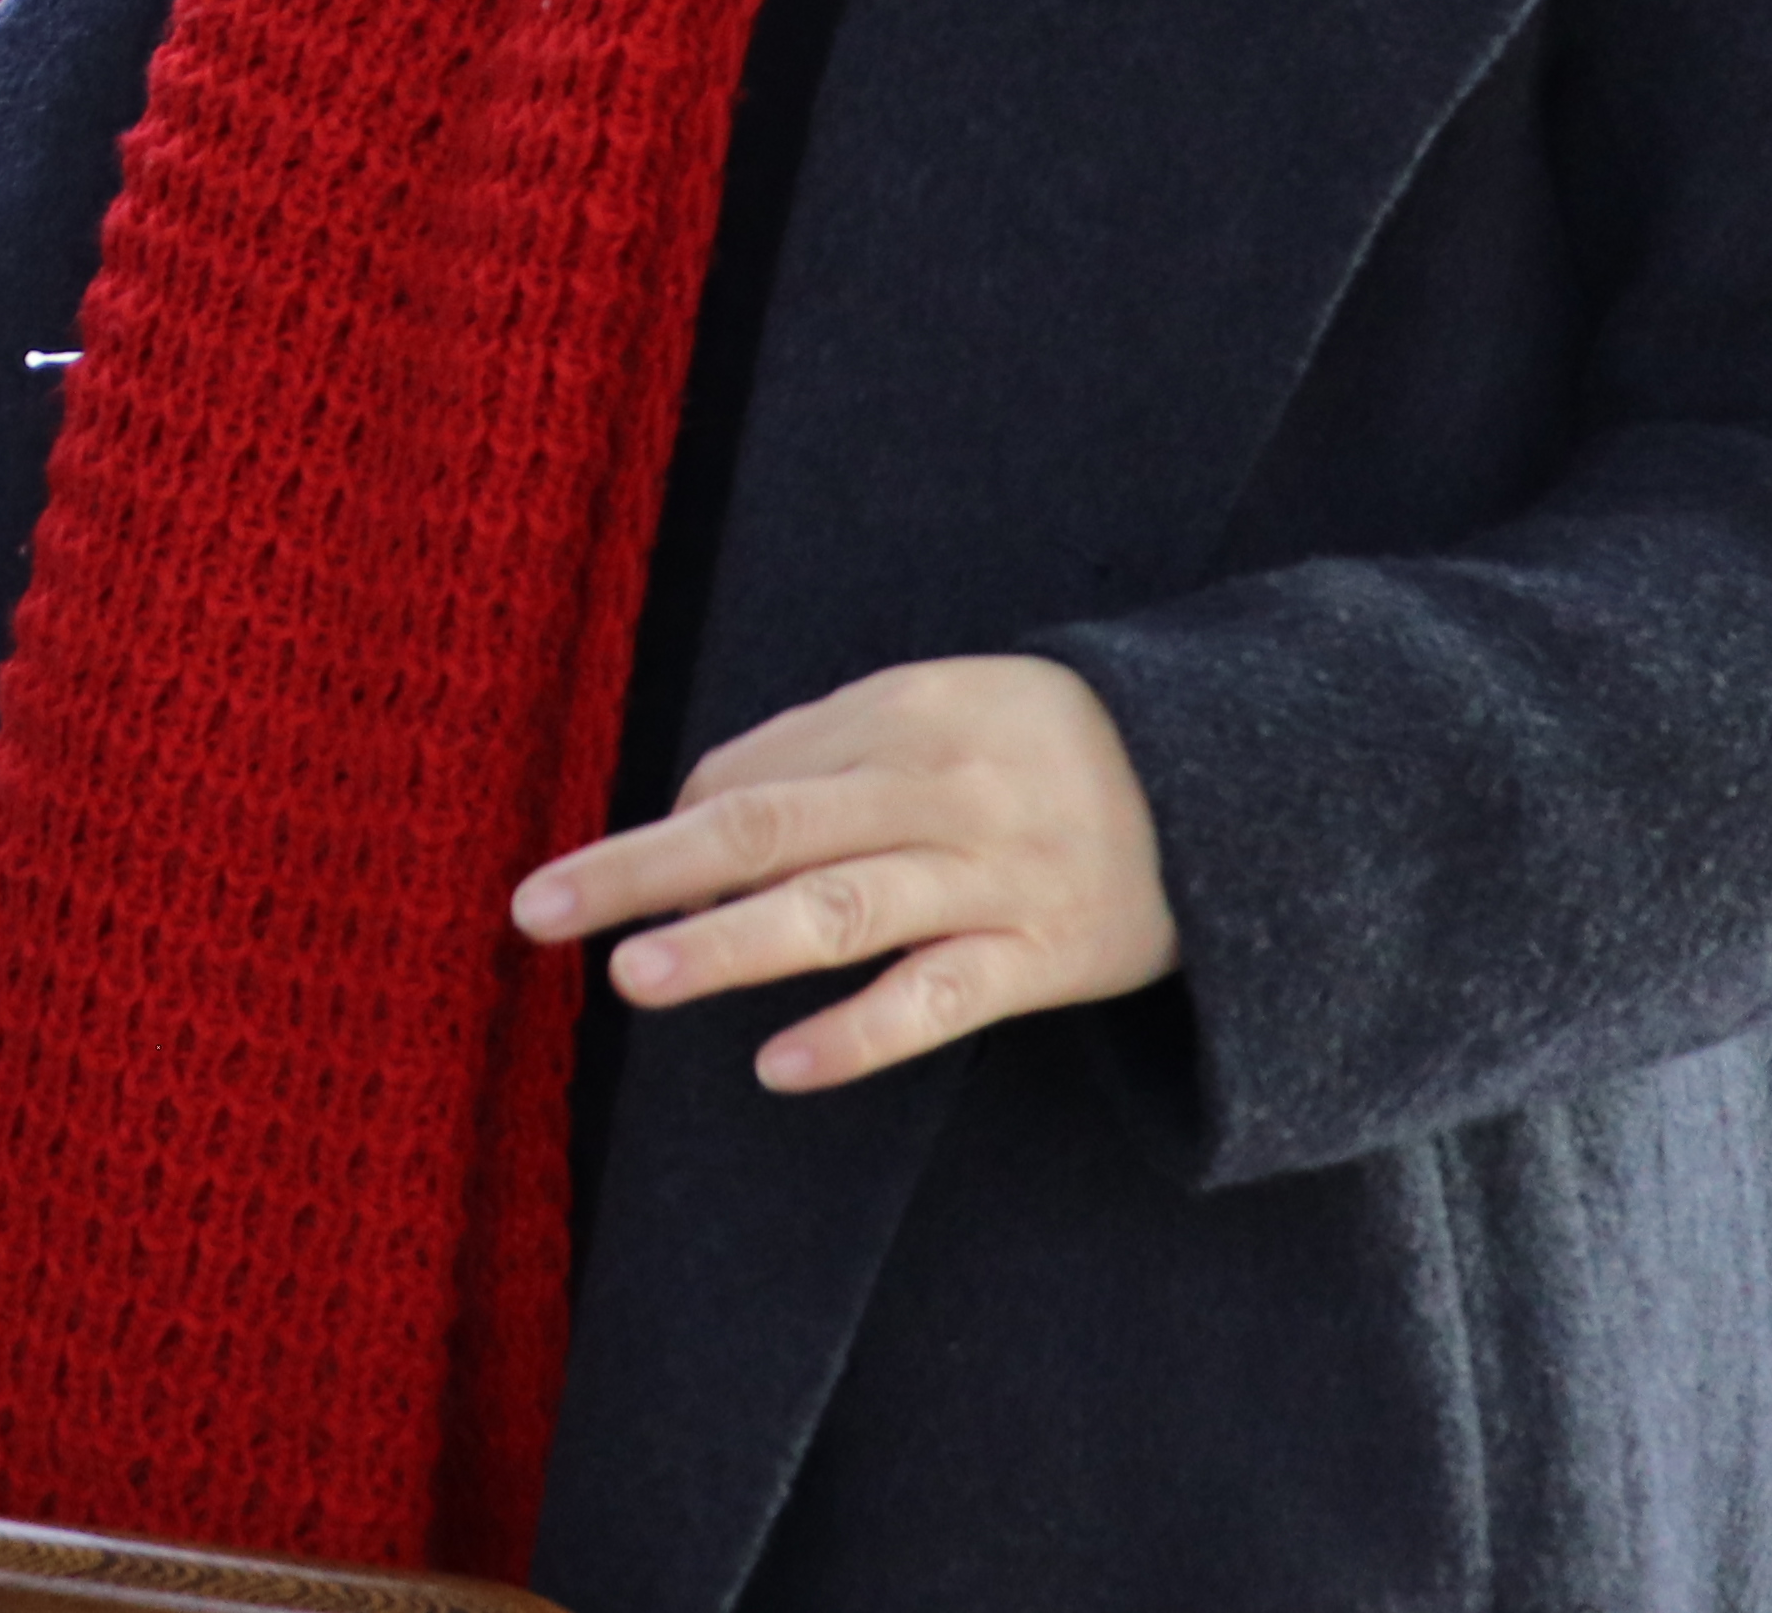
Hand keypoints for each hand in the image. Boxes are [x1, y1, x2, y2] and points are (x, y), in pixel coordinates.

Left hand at [507, 655, 1179, 1096]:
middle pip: (763, 826)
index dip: (670, 830)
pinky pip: (938, 999)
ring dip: (729, 946)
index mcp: (899, 711)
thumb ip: (821, 749)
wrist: (1233, 784)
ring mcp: (991, 876)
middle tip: (537, 910)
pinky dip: (858, 1032)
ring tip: (633, 977)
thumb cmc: (1047, 746)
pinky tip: (780, 1065)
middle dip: (643, 869)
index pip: (750, 772)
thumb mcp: (937, 707)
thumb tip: (691, 809)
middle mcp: (935, 788)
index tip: (614, 882)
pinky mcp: (1045, 956)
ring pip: (839, 912)